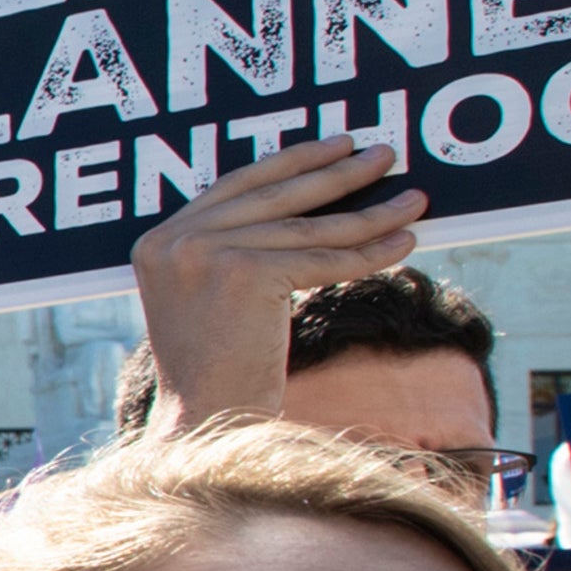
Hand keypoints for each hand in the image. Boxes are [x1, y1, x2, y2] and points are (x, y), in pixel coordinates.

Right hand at [128, 138, 423, 426]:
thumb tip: (310, 211)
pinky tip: (402, 243)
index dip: (294, 162)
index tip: (336, 147)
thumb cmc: (220, 375)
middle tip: (383, 154)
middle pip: (274, 195)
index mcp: (158, 241)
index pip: (237, 185)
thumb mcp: (212, 300)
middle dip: (337, 172)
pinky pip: (321, 259)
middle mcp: (175, 241)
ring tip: (412, 199)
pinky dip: (368, 252)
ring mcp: (205, 254)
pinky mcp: (242, 274)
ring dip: (369, 212)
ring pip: (306, 228)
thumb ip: (234, 251)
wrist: (209, 424)